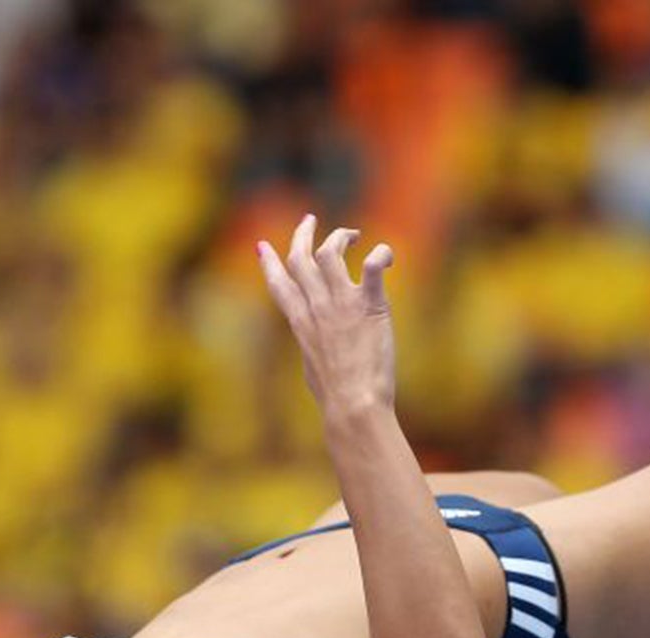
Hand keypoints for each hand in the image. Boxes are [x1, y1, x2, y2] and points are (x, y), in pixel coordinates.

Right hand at [257, 213, 395, 416]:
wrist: (353, 404)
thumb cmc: (335, 397)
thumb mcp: (311, 368)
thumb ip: (311, 346)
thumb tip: (311, 347)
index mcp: (300, 323)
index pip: (279, 284)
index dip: (269, 262)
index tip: (263, 246)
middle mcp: (316, 307)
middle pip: (300, 257)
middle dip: (303, 234)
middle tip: (311, 220)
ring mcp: (341, 304)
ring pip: (330, 251)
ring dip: (340, 236)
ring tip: (355, 236)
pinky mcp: (369, 305)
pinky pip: (372, 266)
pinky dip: (381, 253)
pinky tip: (386, 255)